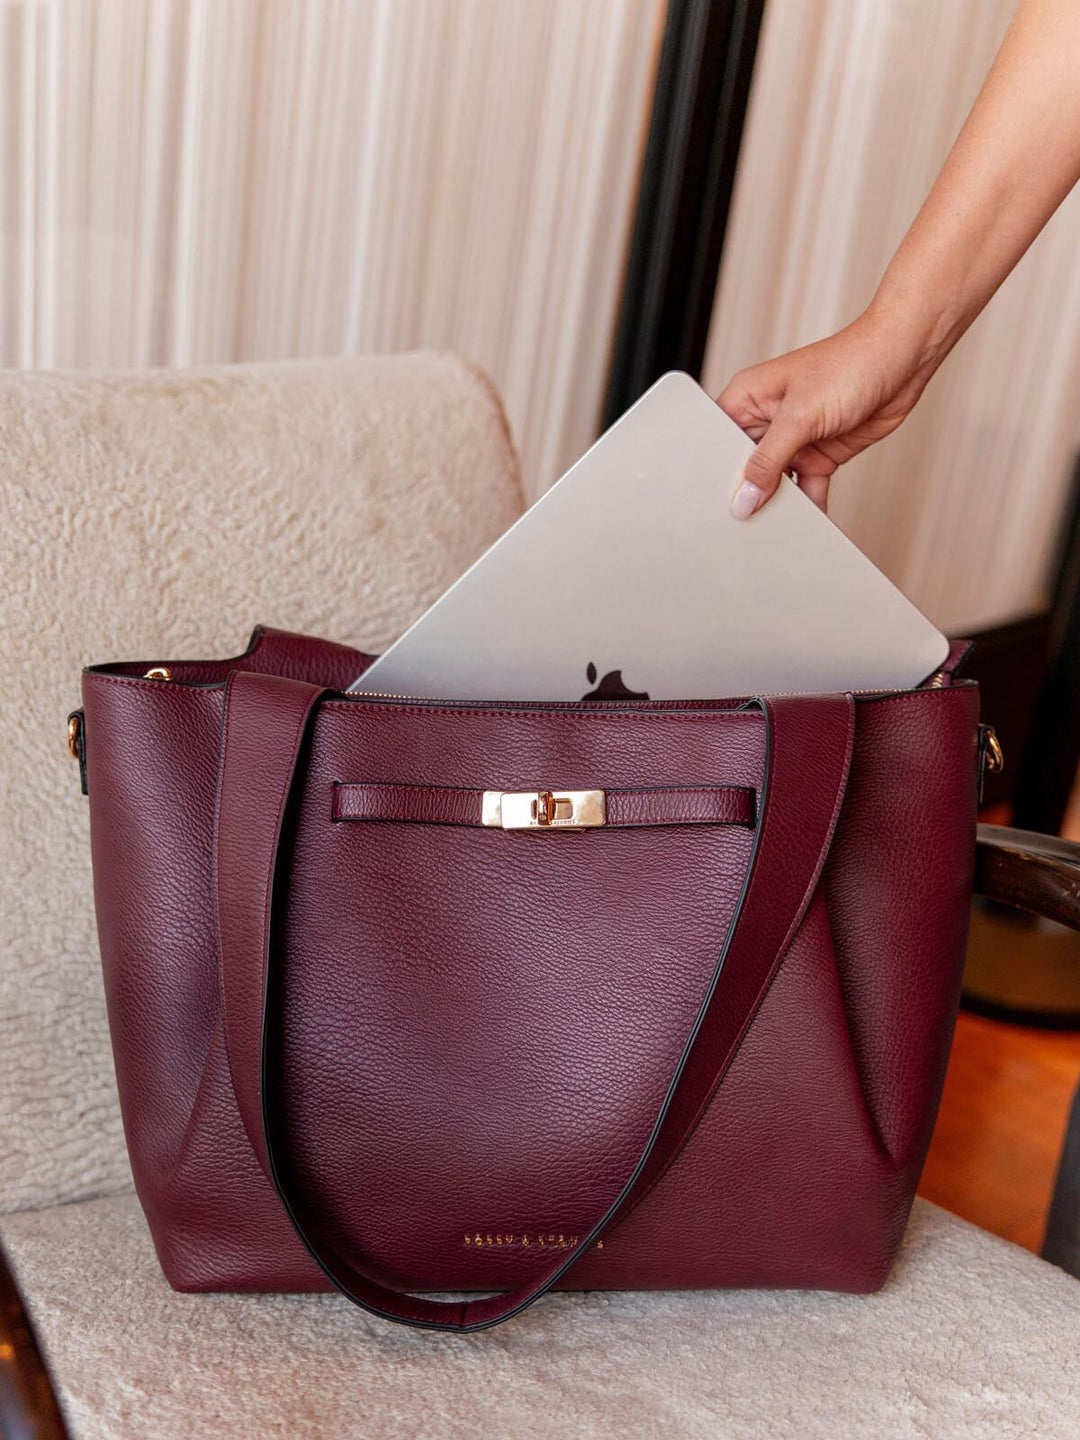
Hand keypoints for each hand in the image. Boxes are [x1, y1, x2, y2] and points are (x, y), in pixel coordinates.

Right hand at [717, 307, 941, 516]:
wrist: (903, 360)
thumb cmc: (850, 363)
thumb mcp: (800, 416)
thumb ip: (769, 460)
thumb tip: (745, 497)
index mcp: (748, 398)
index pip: (717, 443)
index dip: (714, 473)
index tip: (717, 503)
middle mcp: (767, 420)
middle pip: (745, 467)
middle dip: (747, 493)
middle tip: (743, 525)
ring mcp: (794, 438)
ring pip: (775, 483)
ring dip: (778, 504)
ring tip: (773, 530)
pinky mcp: (820, 453)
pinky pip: (807, 487)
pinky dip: (809, 505)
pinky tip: (808, 523)